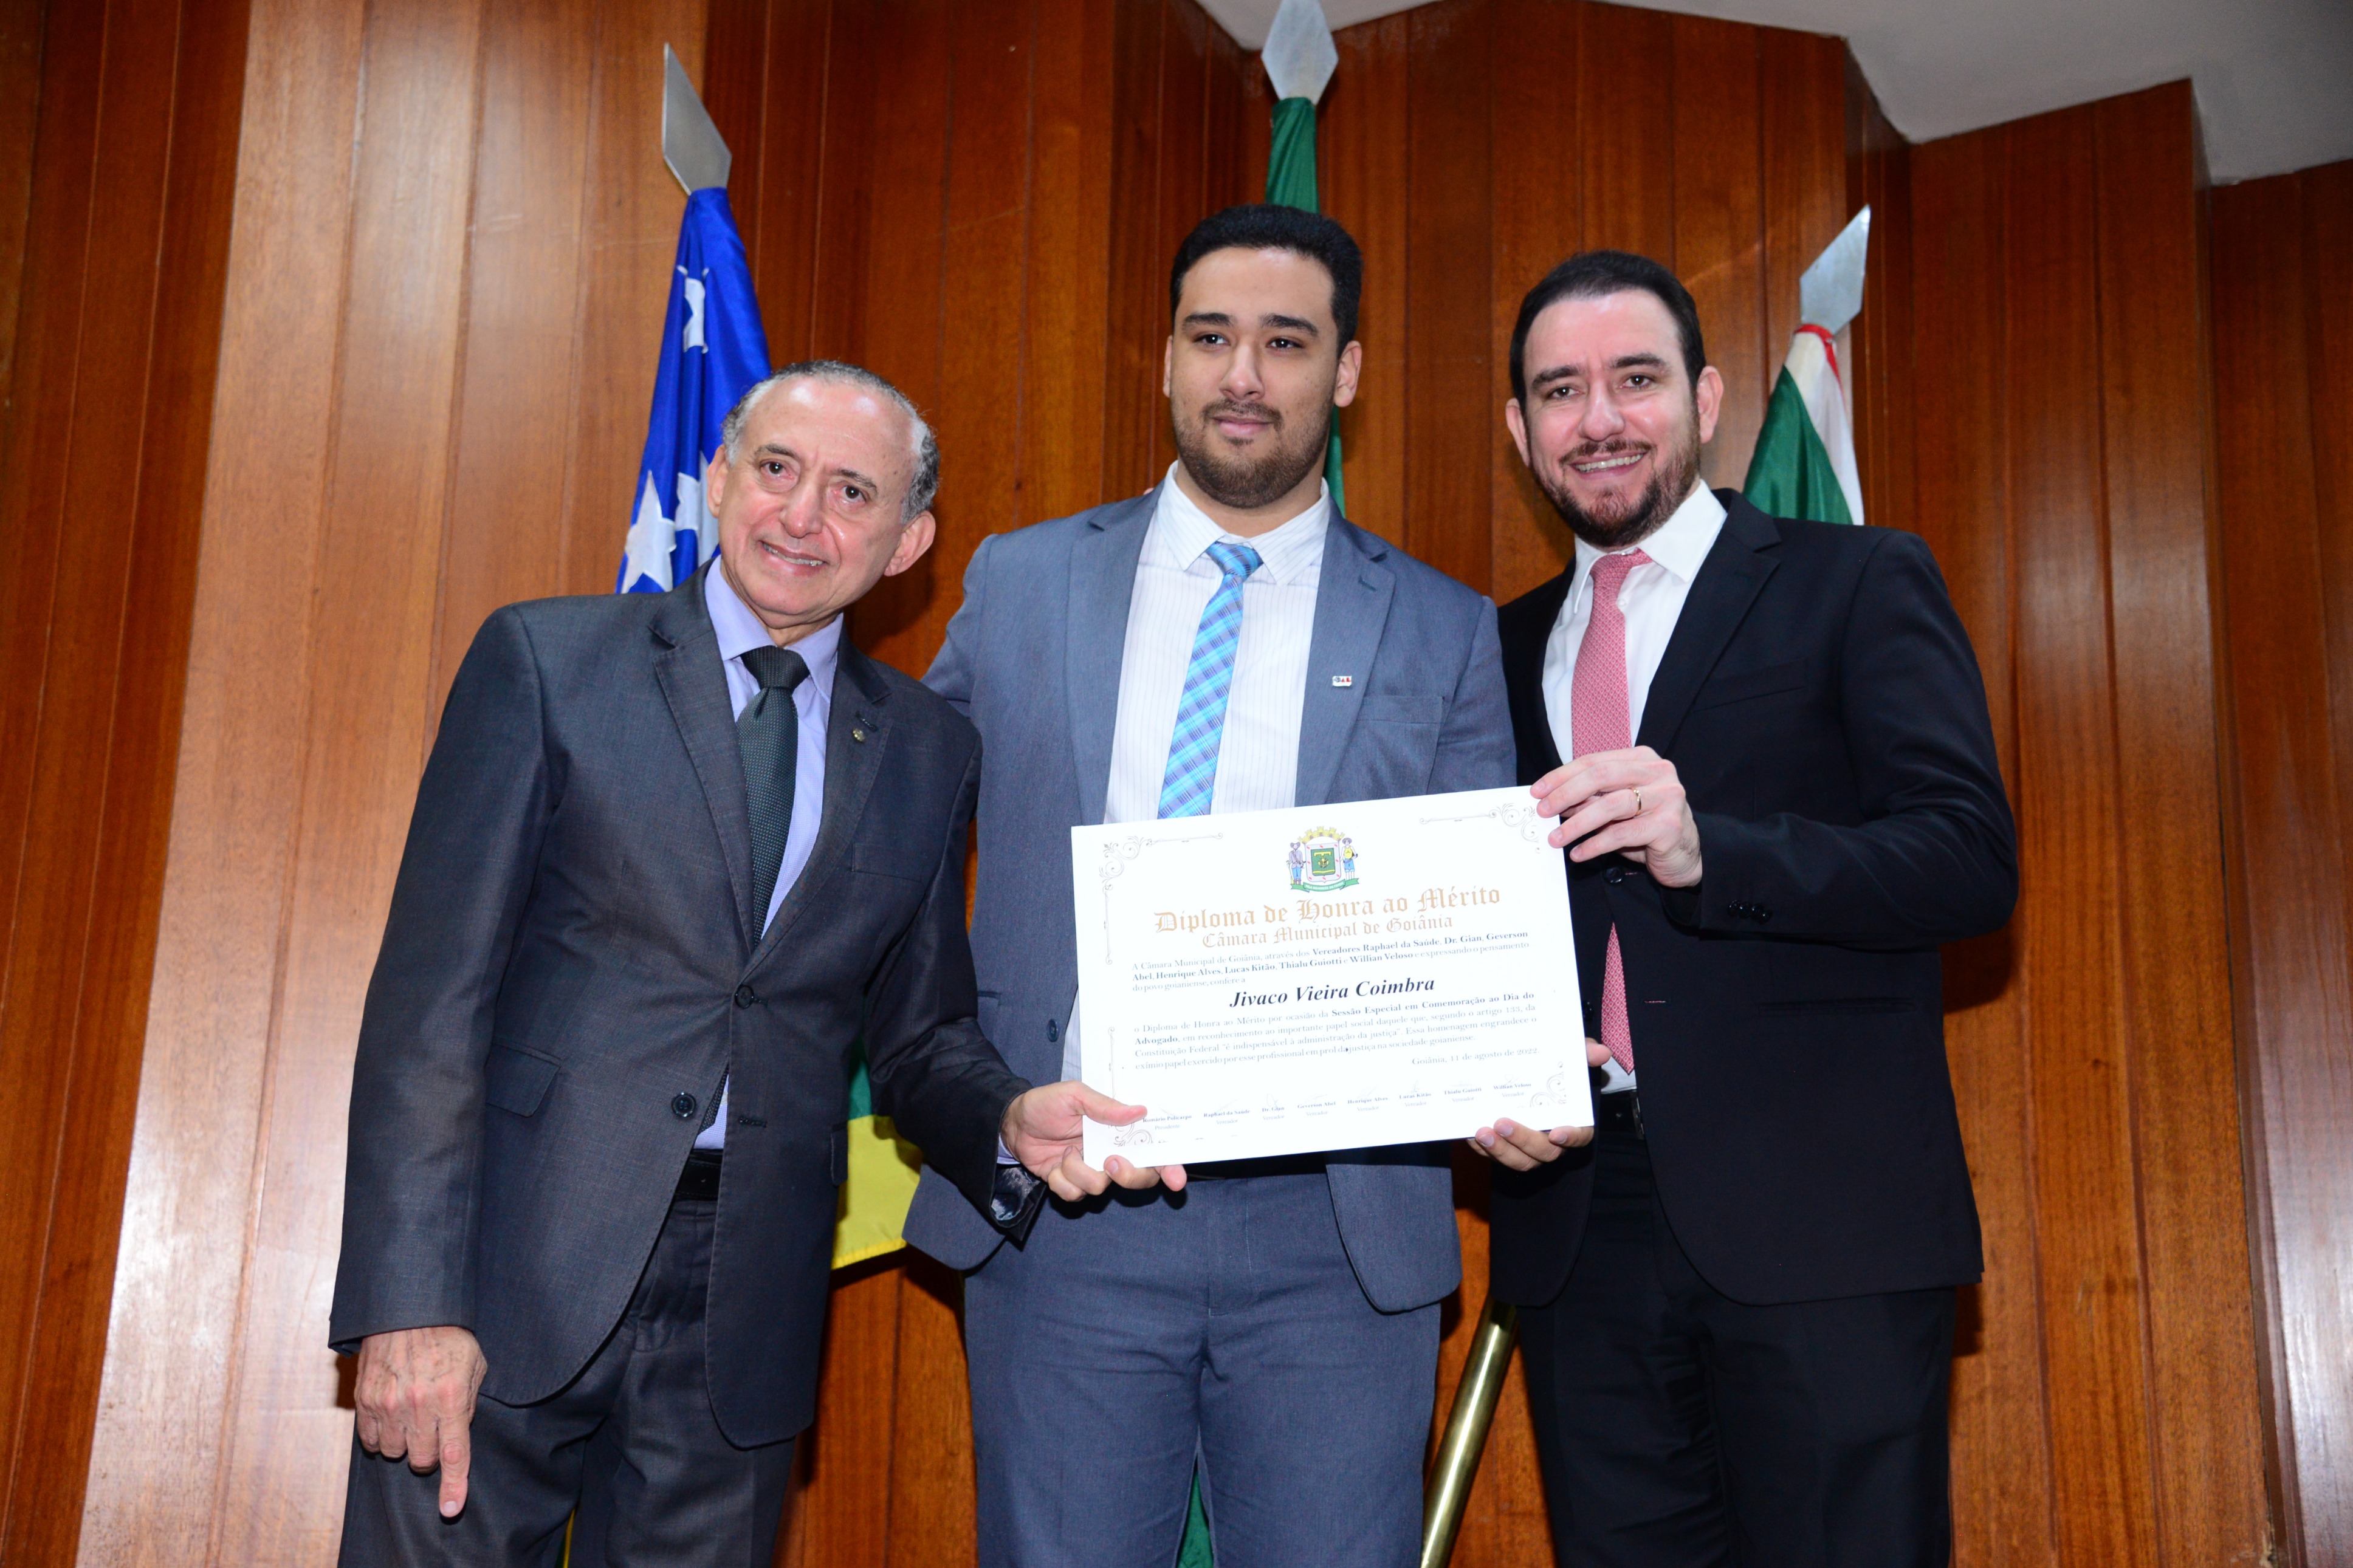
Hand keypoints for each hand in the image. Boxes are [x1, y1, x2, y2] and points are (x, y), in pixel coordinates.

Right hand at [353, 1325, 487, 1518]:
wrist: (407, 1308)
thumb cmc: (448, 1335)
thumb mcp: (474, 1365)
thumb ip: (468, 1403)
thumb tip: (458, 1432)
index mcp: (450, 1397)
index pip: (453, 1455)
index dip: (453, 1486)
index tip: (449, 1509)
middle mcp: (418, 1406)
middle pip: (422, 1460)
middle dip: (430, 1453)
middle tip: (434, 1429)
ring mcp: (387, 1404)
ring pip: (394, 1453)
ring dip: (405, 1444)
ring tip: (412, 1416)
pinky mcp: (364, 1400)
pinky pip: (370, 1441)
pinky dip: (381, 1436)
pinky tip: (391, 1417)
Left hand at [1002, 1082, 1186, 1199]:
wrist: (1011, 1123)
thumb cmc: (1045, 1103)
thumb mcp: (1074, 1094)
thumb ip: (1104, 1106)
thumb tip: (1139, 1110)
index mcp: (1118, 1129)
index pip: (1153, 1148)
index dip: (1169, 1165)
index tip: (1177, 1179)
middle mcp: (1110, 1151)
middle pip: (1138, 1176)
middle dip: (1129, 1175)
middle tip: (1111, 1162)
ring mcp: (1091, 1169)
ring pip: (1101, 1186)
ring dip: (1080, 1171)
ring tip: (1066, 1152)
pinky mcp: (1071, 1183)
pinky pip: (1075, 1195)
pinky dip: (1062, 1180)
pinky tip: (1055, 1164)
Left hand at [1464, 1039, 1608, 1168]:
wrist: (1518, 1070)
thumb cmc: (1551, 1068)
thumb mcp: (1568, 1055)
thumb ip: (1583, 1053)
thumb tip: (1601, 1051)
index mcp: (1571, 1120)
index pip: (1580, 1136)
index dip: (1571, 1138)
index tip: (1556, 1132)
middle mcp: (1550, 1139)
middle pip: (1544, 1152)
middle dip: (1523, 1140)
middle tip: (1503, 1123)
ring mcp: (1526, 1147)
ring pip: (1519, 1161)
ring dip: (1500, 1150)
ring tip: (1482, 1132)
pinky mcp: (1503, 1147)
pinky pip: (1494, 1156)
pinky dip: (1482, 1148)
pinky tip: (1469, 1133)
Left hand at [1533, 746, 1701, 887]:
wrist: (1686, 854)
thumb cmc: (1646, 826)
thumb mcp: (1616, 807)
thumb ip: (1592, 798)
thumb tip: (1551, 800)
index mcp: (1642, 759)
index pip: (1594, 761)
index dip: (1562, 776)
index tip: (1537, 791)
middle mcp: (1658, 772)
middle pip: (1601, 776)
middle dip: (1565, 794)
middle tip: (1543, 812)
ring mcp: (1667, 796)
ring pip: (1611, 805)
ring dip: (1577, 823)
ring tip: (1556, 838)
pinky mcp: (1669, 825)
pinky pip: (1622, 833)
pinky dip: (1595, 844)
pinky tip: (1579, 853)